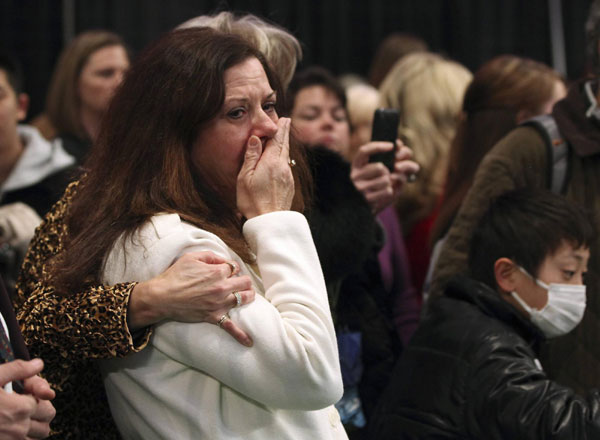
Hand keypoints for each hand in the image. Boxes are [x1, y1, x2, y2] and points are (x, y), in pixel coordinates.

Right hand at [0, 359, 54, 439]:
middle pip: (47, 421)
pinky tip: (10, 426)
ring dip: (33, 427)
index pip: (46, 401)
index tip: (24, 390)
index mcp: (21, 408)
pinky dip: (23, 437)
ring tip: (18, 416)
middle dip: (41, 411)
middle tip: (24, 403)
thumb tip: (39, 363)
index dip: (37, 393)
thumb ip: (18, 369)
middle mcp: (20, 428)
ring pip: (38, 436)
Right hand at [129, 252, 254, 345]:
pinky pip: (230, 327)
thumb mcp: (191, 257)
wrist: (162, 297)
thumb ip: (211, 256)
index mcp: (217, 271)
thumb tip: (224, 261)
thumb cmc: (175, 276)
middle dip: (243, 281)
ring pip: (244, 299)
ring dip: (248, 296)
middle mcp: (222, 287)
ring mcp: (219, 303)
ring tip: (247, 296)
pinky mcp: (214, 316)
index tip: (227, 271)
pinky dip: (240, 335)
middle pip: (245, 282)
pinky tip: (249, 342)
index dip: (231, 268)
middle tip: (239, 282)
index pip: (235, 267)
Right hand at [237, 118, 294, 218]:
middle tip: (287, 120)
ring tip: (283, 137)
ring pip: (287, 156)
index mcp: (271, 162)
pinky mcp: (289, 186)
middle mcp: (283, 167)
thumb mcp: (245, 178)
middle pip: (285, 145)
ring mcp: (288, 177)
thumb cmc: (253, 201)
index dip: (279, 128)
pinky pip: (287, 166)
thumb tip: (255, 138)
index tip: (283, 118)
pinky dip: (285, 157)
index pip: (277, 140)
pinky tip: (282, 159)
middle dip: (285, 132)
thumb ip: (251, 157)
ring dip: (285, 144)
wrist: (270, 223)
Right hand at [351, 140, 419, 213]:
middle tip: (387, 175)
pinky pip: (388, 191)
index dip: (378, 146)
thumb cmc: (375, 183)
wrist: (365, 207)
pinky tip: (383, 194)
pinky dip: (390, 191)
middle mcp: (355, 175)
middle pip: (380, 167)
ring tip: (384, 186)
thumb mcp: (378, 168)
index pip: (364, 151)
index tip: (391, 146)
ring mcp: (360, 188)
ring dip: (390, 182)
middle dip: (388, 171)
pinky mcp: (367, 200)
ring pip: (385, 180)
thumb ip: (389, 156)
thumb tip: (399, 145)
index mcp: (357, 164)